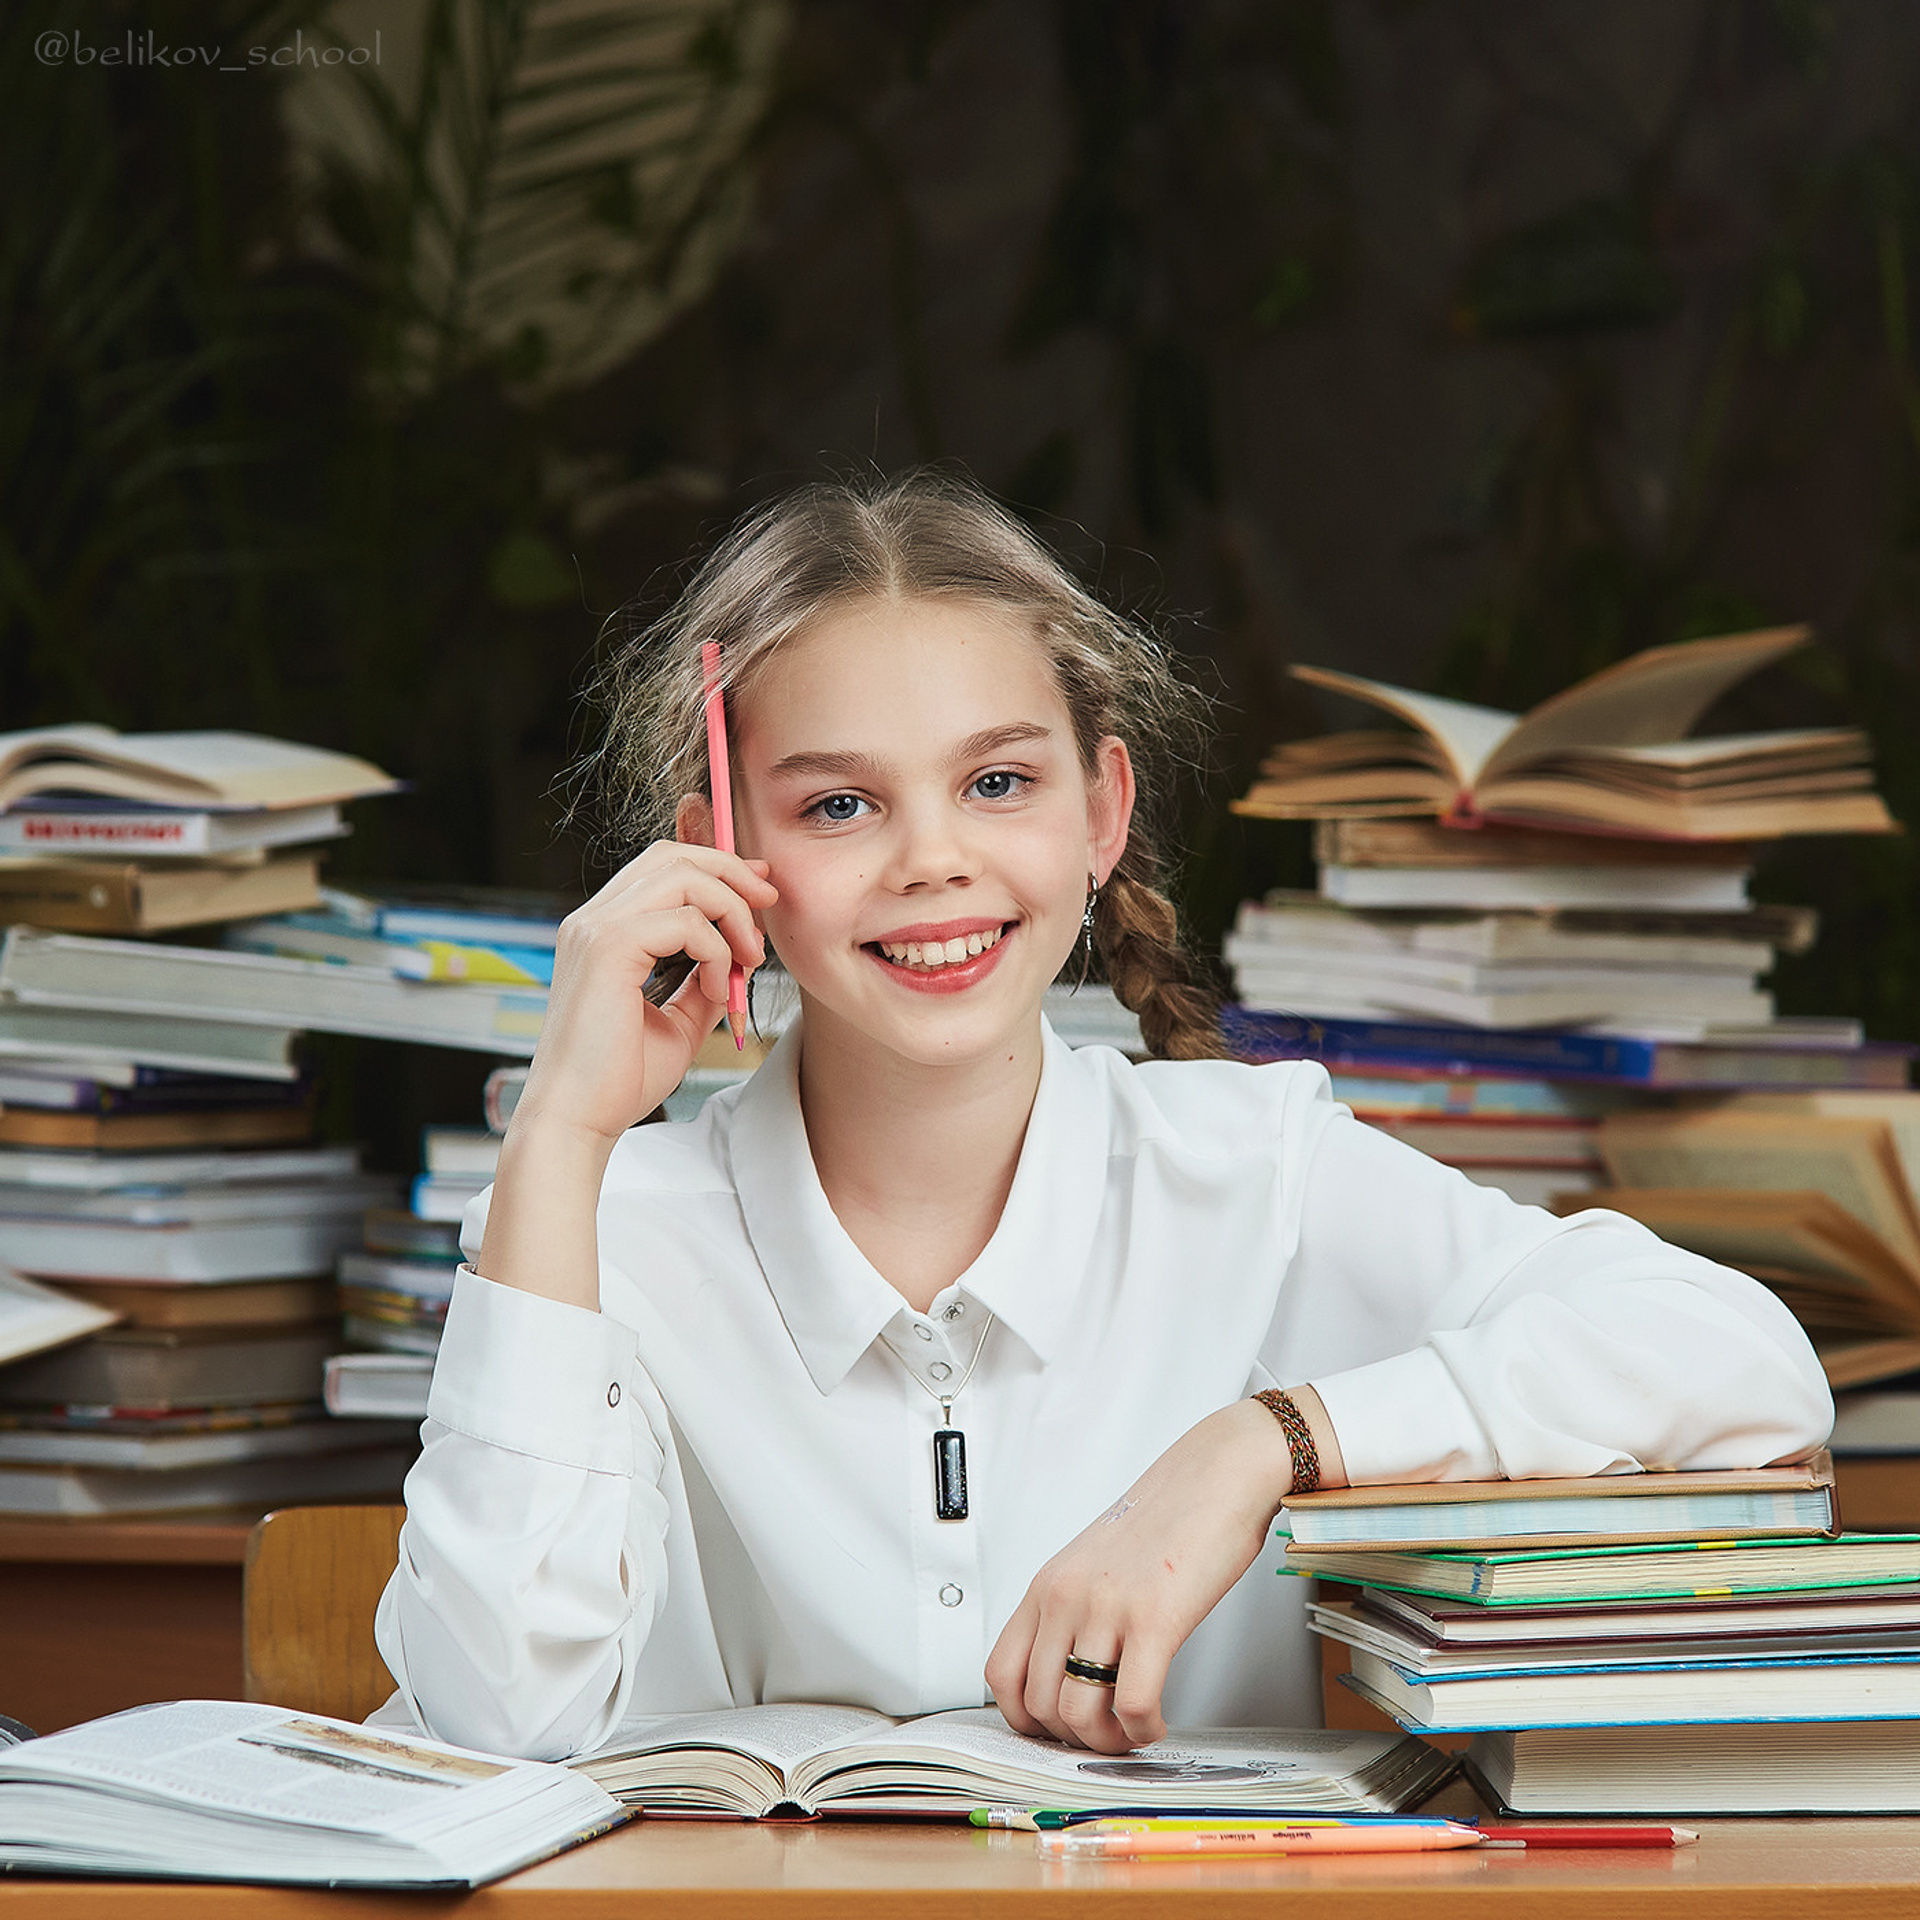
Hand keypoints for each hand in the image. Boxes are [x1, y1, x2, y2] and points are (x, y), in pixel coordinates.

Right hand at [511, 840, 777, 1144]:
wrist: (578, 1120)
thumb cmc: (618, 1078)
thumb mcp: (679, 1018)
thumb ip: (704, 978)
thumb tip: (741, 949)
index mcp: (602, 930)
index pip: (662, 865)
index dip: (716, 867)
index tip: (758, 892)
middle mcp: (592, 919)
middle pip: (674, 856)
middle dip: (731, 874)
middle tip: (767, 910)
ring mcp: (595, 929)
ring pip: (683, 876)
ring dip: (731, 913)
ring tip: (746, 962)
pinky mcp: (607, 948)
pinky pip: (685, 921)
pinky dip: (716, 951)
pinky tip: (716, 992)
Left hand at [984, 1399, 1302, 1752]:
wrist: (1215, 1476)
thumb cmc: (1166, 1521)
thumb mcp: (1096, 1564)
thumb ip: (1074, 1611)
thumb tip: (1067, 1676)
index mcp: (1047, 1585)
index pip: (1000, 1673)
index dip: (1024, 1719)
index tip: (1056, 1730)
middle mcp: (1066, 1597)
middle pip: (1038, 1705)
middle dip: (1073, 1739)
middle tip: (1107, 1735)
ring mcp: (1107, 1608)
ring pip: (1078, 1714)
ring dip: (1107, 1743)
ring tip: (1132, 1731)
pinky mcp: (1155, 1619)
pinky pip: (1132, 1704)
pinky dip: (1143, 1730)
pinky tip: (1157, 1723)